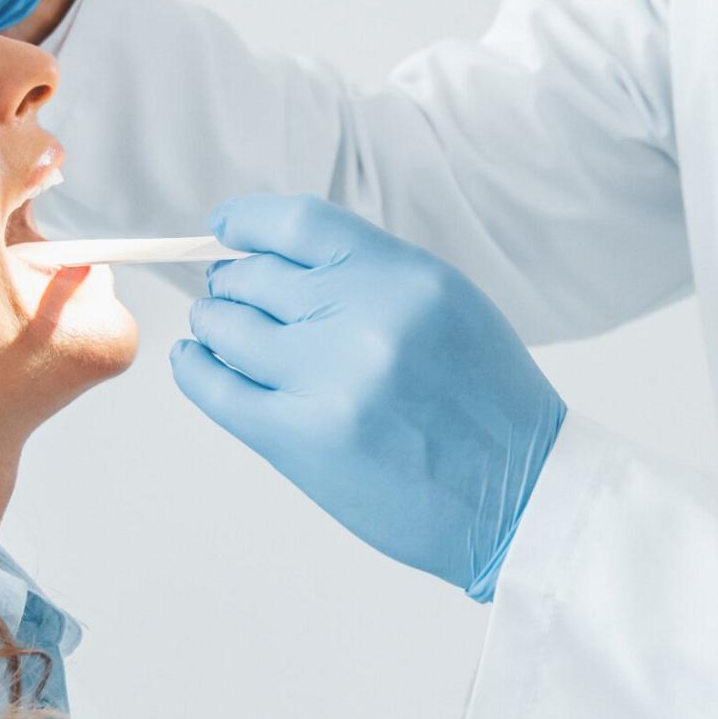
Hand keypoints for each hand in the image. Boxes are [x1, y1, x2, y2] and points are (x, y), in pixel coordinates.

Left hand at [171, 195, 565, 601]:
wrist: (521, 497)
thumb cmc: (489, 406)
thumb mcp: (447, 308)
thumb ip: (370, 277)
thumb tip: (277, 259)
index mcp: (406, 278)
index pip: (298, 223)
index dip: (247, 221)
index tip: (227, 229)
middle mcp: (364, 319)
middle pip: (253, 276)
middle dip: (233, 285)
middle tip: (233, 298)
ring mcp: (329, 380)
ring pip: (226, 327)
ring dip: (216, 327)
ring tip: (224, 336)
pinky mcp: (300, 440)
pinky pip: (214, 389)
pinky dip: (196, 369)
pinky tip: (198, 362)